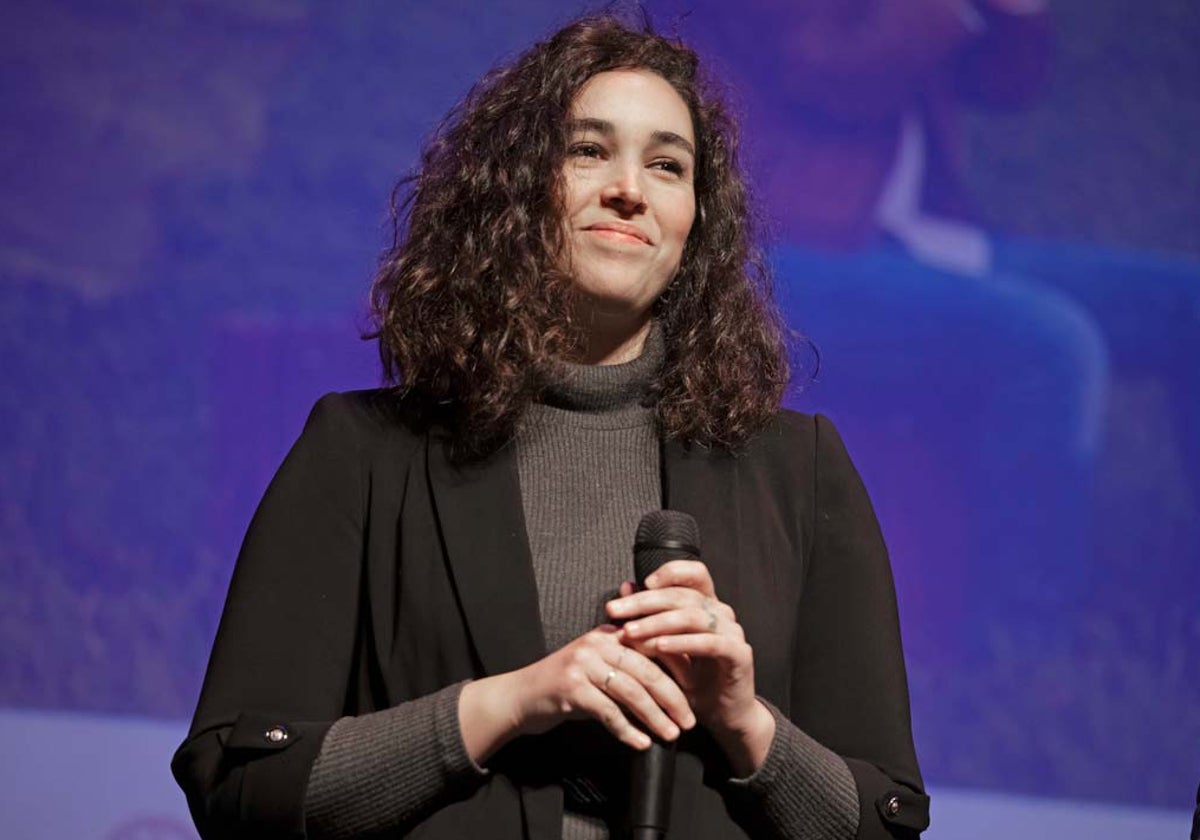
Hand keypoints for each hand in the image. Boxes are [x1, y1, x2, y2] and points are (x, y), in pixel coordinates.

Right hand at [459, 624, 694, 762]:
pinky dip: (627, 730)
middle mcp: (597, 644)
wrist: (521, 696)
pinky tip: (641, 743)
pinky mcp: (572, 689)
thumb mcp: (596, 666)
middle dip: (673, 698)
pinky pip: (609, 712)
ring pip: (631, 692)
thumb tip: (669, 685)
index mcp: (608, 634)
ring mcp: (583, 665)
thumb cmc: (564, 685)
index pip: (653, 647)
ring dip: (655, 717)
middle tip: (689, 720)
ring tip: (671, 735)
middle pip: (647, 671)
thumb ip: (627, 666)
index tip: (696, 691)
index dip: (677, 670)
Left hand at [606, 560, 774, 774]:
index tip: (638, 585)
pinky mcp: (739, 654)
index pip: (694, 573)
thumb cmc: (691, 678)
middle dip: (644, 602)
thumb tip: (624, 587)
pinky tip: (659, 646)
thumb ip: (647, 616)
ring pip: (693, 616)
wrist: (721, 713)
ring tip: (630, 632)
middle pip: (682, 595)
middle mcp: (722, 612)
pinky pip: (710, 642)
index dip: (669, 572)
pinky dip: (682, 642)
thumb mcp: (663, 645)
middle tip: (615, 611)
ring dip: (657, 623)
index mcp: (707, 604)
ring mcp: (732, 632)